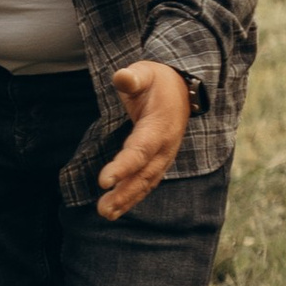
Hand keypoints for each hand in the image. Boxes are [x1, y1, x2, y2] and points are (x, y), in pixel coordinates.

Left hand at [97, 61, 191, 219]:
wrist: (182, 87)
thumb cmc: (157, 80)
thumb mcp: (146, 72)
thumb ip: (134, 77)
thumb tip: (122, 77)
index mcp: (159, 126)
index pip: (140, 150)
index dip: (123, 166)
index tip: (103, 180)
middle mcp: (164, 146)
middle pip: (143, 174)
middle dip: (124, 193)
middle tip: (103, 209)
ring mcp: (164, 156)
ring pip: (146, 182)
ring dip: (127, 200)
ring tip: (105, 213)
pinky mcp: (159, 161)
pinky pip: (147, 182)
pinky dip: (133, 197)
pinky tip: (117, 209)